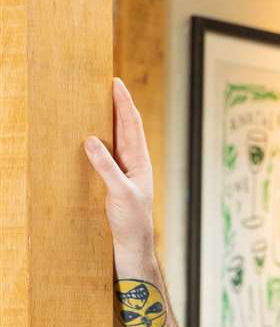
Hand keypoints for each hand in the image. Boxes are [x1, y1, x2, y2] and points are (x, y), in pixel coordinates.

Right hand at [83, 78, 156, 255]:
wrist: (134, 243)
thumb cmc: (132, 220)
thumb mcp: (119, 192)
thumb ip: (106, 167)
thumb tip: (91, 140)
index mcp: (140, 162)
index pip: (132, 125)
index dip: (124, 103)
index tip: (116, 83)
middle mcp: (135, 162)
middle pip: (127, 126)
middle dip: (119, 104)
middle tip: (110, 83)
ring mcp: (127, 170)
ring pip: (119, 137)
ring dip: (112, 118)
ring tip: (103, 99)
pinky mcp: (117, 179)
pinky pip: (110, 151)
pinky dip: (103, 136)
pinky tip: (95, 132)